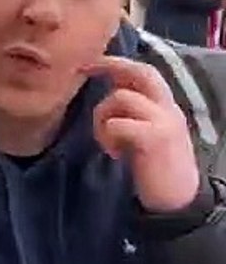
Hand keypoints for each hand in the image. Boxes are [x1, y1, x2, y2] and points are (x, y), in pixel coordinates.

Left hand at [86, 56, 201, 212]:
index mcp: (166, 107)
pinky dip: (108, 135)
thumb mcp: (145, 133)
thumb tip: (107, 91)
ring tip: (107, 141)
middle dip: (111, 66)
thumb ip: (132, 113)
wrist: (177, 201)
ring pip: (121, 98)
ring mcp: (164, 121)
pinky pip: (119, 123)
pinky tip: (114, 153)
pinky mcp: (155, 138)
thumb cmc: (155, 167)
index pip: (145, 72)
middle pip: (142, 73)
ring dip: (102, 117)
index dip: (117, 62)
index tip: (89, 63)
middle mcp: (169, 108)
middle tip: (84, 70)